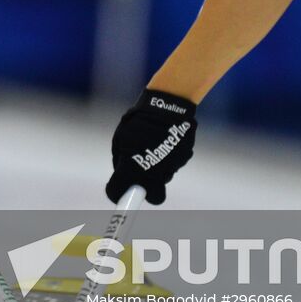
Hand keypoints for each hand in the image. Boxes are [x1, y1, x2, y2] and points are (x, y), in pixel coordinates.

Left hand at [106, 88, 197, 204]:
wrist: (167, 105)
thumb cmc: (139, 120)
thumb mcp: (121, 137)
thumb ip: (120, 159)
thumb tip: (123, 175)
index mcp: (130, 167)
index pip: (118, 192)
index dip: (116, 192)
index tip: (118, 191)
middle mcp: (153, 173)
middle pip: (154, 197)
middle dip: (149, 191)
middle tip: (144, 178)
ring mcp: (171, 166)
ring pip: (164, 179)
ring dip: (158, 170)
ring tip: (155, 146)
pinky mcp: (184, 158)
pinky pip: (174, 165)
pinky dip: (169, 158)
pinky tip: (166, 141)